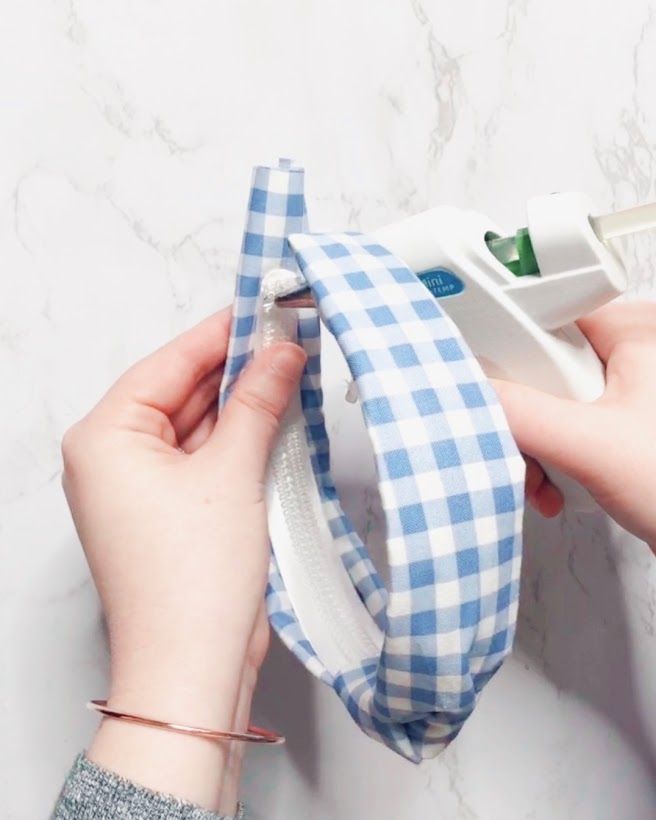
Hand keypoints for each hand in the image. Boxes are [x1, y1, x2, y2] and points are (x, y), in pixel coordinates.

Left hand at [61, 308, 305, 812]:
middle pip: (183, 393)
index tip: (263, 308)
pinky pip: (207, 458)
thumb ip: (257, 402)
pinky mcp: (172, 512)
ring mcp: (143, 488)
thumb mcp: (230, 472)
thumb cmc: (190, 580)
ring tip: (292, 371)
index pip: (168, 363)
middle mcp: (115, 458)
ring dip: (244, 406)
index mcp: (105, 438)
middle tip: (289, 339)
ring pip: (199, 426)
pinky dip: (241, 440)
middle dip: (237, 370)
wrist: (193, 667)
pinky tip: (278, 418)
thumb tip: (282, 352)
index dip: (220, 334)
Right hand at [491, 301, 655, 550]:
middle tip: (524, 446)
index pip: (542, 316)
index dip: (506, 350)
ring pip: (548, 403)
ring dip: (534, 448)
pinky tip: (555, 488)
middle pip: (538, 366)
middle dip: (520, 417)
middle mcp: (629, 353)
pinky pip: (565, 427)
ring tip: (542, 479)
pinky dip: (553, 459)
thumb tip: (472, 396)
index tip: (488, 384)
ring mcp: (625, 392)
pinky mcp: (620, 425)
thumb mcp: (593, 446)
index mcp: (633, 331)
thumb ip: (523, 415)